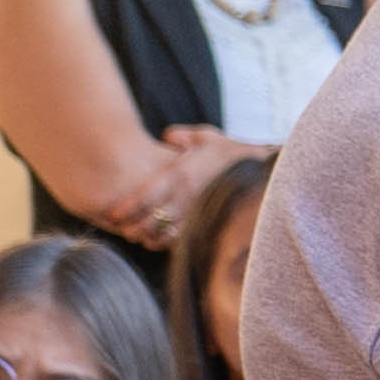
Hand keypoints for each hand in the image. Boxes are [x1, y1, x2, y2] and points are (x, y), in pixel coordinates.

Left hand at [112, 128, 259, 246]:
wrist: (267, 175)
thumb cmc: (236, 156)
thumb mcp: (209, 137)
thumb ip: (183, 137)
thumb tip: (168, 137)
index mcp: (180, 177)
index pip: (144, 198)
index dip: (125, 208)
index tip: (112, 213)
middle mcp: (186, 200)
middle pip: (149, 221)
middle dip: (132, 226)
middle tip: (121, 226)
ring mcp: (198, 217)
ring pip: (163, 235)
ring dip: (148, 237)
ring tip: (138, 234)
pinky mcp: (209, 227)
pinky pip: (182, 241)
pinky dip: (167, 243)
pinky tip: (159, 239)